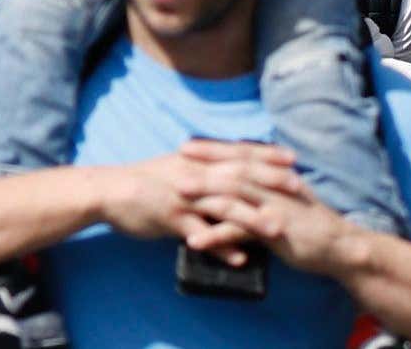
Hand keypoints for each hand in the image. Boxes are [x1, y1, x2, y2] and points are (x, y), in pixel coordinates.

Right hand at [97, 144, 306, 262]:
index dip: (267, 156)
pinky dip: (220, 245)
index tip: (293, 158)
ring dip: (252, 218)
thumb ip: (203, 165)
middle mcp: (196, 175)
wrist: (111, 191)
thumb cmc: (146, 180)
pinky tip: (239, 257)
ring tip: (277, 230)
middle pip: (240, 177)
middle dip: (270, 181)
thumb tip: (225, 163)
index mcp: (200, 160)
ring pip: (224, 207)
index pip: (239, 154)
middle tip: (299, 188)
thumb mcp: (178, 164)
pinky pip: (201, 234)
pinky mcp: (172, 219)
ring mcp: (186, 197)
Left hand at [177, 141, 352, 273]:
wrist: (338, 246)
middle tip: (175, 158)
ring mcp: (274, 206)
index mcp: (276, 175)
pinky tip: (195, 241)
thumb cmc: (309, 224)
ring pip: (236, 194)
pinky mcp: (275, 231)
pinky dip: (217, 235)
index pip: (241, 155)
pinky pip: (241, 231)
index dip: (214, 148)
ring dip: (205, 192)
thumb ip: (267, 186)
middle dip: (205, 162)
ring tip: (178, 192)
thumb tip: (243, 177)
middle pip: (235, 168)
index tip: (188, 144)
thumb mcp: (288, 197)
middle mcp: (275, 185)